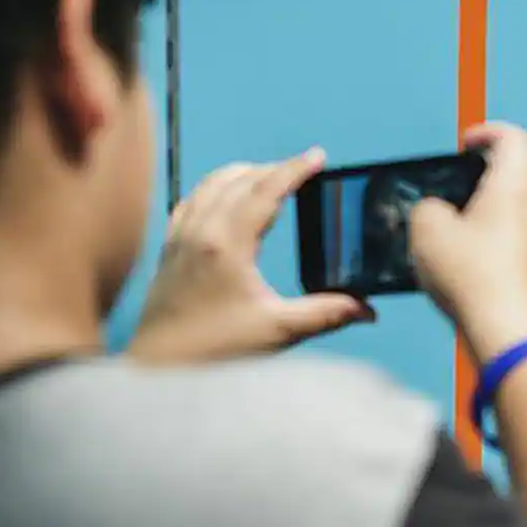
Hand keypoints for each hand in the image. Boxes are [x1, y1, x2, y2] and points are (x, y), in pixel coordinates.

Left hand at [129, 149, 373, 363]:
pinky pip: (191, 200)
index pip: (265, 191)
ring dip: (244, 173)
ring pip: (211, 184)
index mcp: (227, 245)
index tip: (318, 156)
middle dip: (274, 168)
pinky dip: (214, 188)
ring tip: (270, 175)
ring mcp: (180, 238)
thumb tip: (367, 309)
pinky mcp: (169, 251)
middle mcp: (199, 232)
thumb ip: (325, 314)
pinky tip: (225, 196)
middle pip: (239, 180)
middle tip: (304, 168)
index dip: (295, 170)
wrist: (160, 369)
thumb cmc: (214, 352)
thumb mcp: (277, 332)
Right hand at [410, 122, 526, 361]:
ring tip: (456, 260)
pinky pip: (521, 261)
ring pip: (515, 227)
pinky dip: (498, 266)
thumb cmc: (477, 285)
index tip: (469, 143)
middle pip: (511, 187)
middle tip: (448, 215)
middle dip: (478, 196)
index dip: (488, 133)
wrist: (514, 341)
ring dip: (487, 235)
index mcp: (514, 189)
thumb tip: (436, 213)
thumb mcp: (426, 233)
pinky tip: (474, 288)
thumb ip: (427, 210)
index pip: (514, 140)